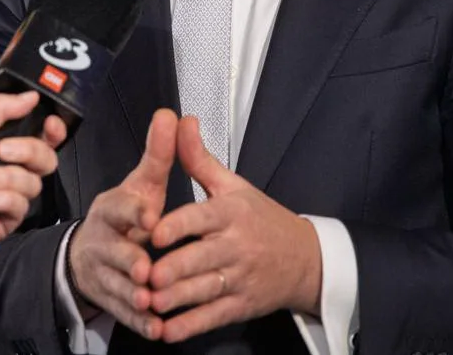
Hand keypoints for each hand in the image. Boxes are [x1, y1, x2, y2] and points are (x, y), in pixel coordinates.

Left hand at [0, 91, 67, 259]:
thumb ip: (2, 110)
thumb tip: (32, 95)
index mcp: (4, 147)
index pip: (43, 139)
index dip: (53, 131)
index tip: (50, 125)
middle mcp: (9, 172)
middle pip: (46, 160)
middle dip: (27, 152)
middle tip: (0, 151)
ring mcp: (8, 198)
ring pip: (33, 185)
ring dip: (6, 179)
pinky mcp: (4, 223)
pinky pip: (21, 209)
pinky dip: (4, 200)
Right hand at [66, 109, 177, 340]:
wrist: (90, 254)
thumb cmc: (125, 216)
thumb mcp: (140, 184)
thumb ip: (158, 154)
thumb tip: (172, 114)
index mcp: (111, 209)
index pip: (118, 207)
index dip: (132, 212)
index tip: (149, 215)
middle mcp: (102, 241)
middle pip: (112, 251)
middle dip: (128, 260)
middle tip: (145, 268)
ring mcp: (103, 272)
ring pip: (116, 285)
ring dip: (132, 294)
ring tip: (151, 302)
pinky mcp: (109, 299)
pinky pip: (123, 312)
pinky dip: (139, 321)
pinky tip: (157, 328)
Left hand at [147, 116, 321, 342]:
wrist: (306, 258)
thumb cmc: (262, 218)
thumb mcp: (233, 185)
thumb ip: (199, 159)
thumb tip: (179, 121)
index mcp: (231, 213)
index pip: (202, 218)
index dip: (177, 227)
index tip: (153, 232)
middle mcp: (236, 246)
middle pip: (201, 258)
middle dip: (173, 269)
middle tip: (146, 276)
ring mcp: (240, 277)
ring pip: (205, 290)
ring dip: (178, 300)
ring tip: (151, 303)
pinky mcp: (242, 304)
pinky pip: (214, 316)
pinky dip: (191, 326)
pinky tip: (167, 331)